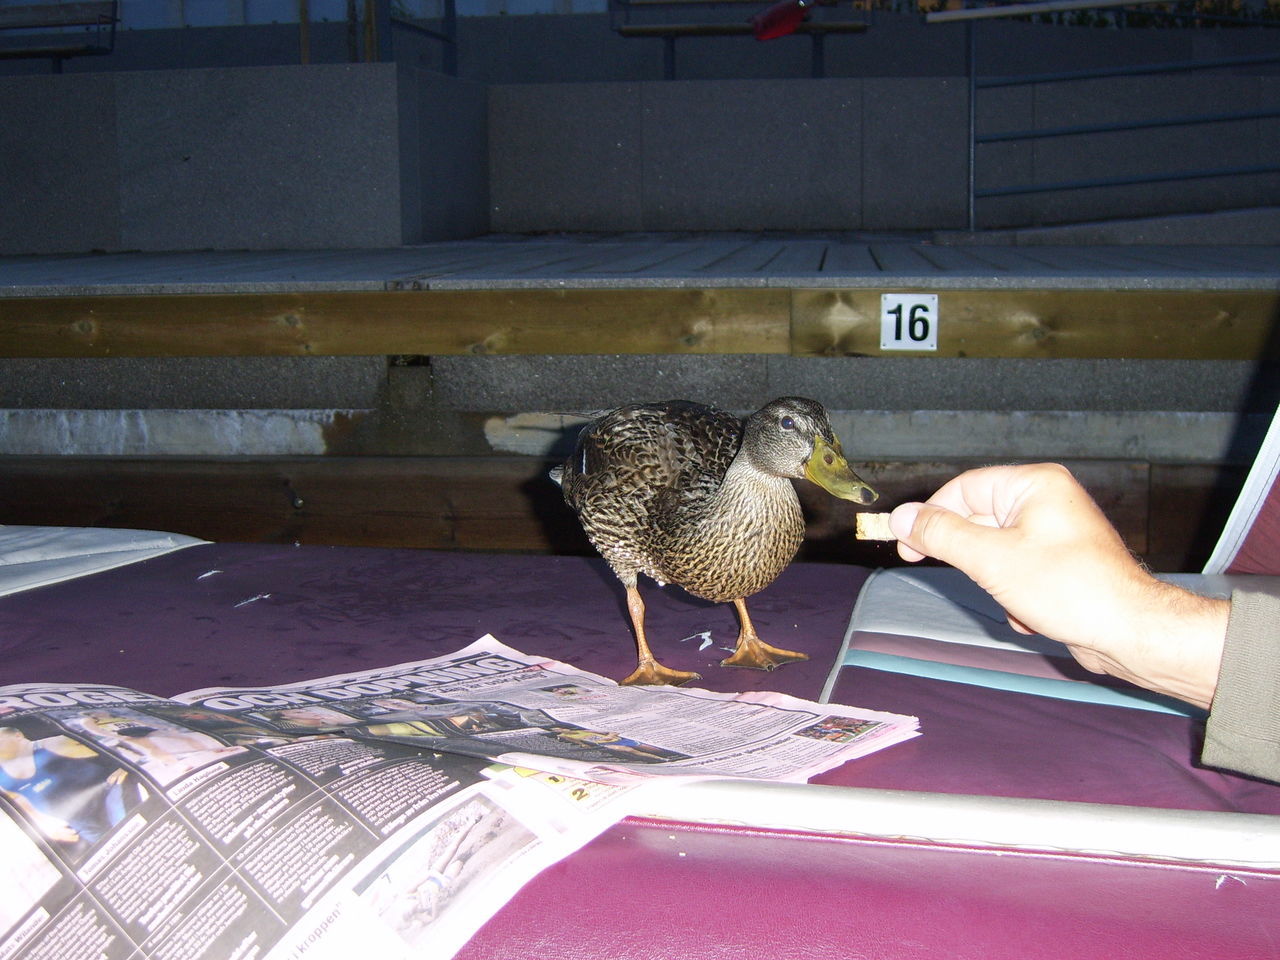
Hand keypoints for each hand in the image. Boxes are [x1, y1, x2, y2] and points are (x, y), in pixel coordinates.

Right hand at [888, 463, 1228, 708]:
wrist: (1127, 632)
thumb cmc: (1072, 590)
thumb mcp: (991, 560)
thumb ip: (941, 535)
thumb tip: (902, 518)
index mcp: (1035, 485)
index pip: (963, 488)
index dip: (931, 517)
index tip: (907, 545)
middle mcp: (1048, 501)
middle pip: (979, 521)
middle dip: (976, 561)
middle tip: (972, 579)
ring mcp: (1056, 533)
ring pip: (995, 552)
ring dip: (996, 584)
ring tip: (1018, 600)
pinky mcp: (1061, 562)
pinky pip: (1016, 570)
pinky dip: (1015, 595)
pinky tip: (1033, 614)